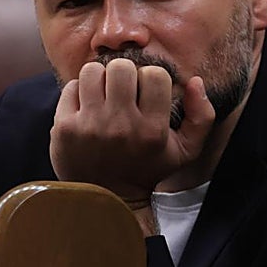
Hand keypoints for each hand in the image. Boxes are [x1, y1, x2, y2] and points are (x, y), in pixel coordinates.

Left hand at [49, 59, 214, 209]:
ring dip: (99, 79)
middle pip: (121, 67)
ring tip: (102, 95)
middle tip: (121, 90)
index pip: (154, 75)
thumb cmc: (148, 168)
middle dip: (123, 74)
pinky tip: (86, 108)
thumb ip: (202, 116)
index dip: (150, 78)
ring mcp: (89, 127)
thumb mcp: (186, 151)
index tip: (144, 93)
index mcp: (152, 131)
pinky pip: (71, 87)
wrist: (107, 199)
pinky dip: (78, 93)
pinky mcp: (64, 128)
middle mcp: (121, 127)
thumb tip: (195, 80)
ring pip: (93, 71)